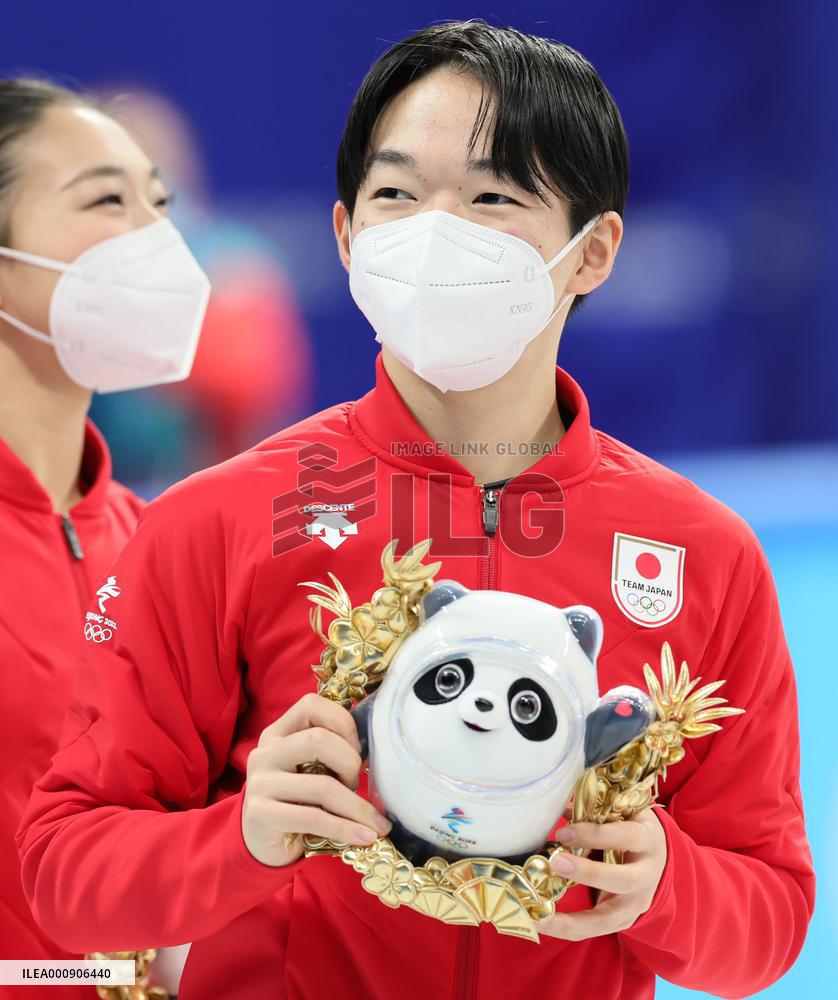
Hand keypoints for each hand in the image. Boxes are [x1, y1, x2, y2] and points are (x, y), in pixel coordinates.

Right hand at [242, 693, 391, 866]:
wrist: (262, 843)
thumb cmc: (297, 800)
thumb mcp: (308, 769)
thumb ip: (329, 753)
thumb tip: (379, 755)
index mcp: (277, 733)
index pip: (311, 705)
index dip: (343, 722)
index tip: (358, 748)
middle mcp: (264, 753)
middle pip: (318, 741)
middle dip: (350, 763)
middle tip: (358, 784)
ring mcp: (259, 783)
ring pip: (321, 785)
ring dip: (356, 807)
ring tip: (374, 823)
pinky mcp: (260, 815)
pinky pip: (314, 818)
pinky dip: (346, 829)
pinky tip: (365, 838)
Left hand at [540, 808, 666, 939]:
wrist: (658, 858)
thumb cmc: (630, 828)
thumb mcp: (622, 814)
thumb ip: (594, 812)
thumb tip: (559, 808)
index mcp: (647, 840)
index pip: (626, 837)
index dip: (596, 834)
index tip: (564, 832)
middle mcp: (648, 875)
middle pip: (624, 880)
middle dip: (589, 873)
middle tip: (556, 861)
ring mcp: (637, 902)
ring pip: (609, 917)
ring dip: (573, 918)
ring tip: (542, 913)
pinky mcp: (625, 920)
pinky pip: (595, 930)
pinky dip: (568, 929)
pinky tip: (542, 923)